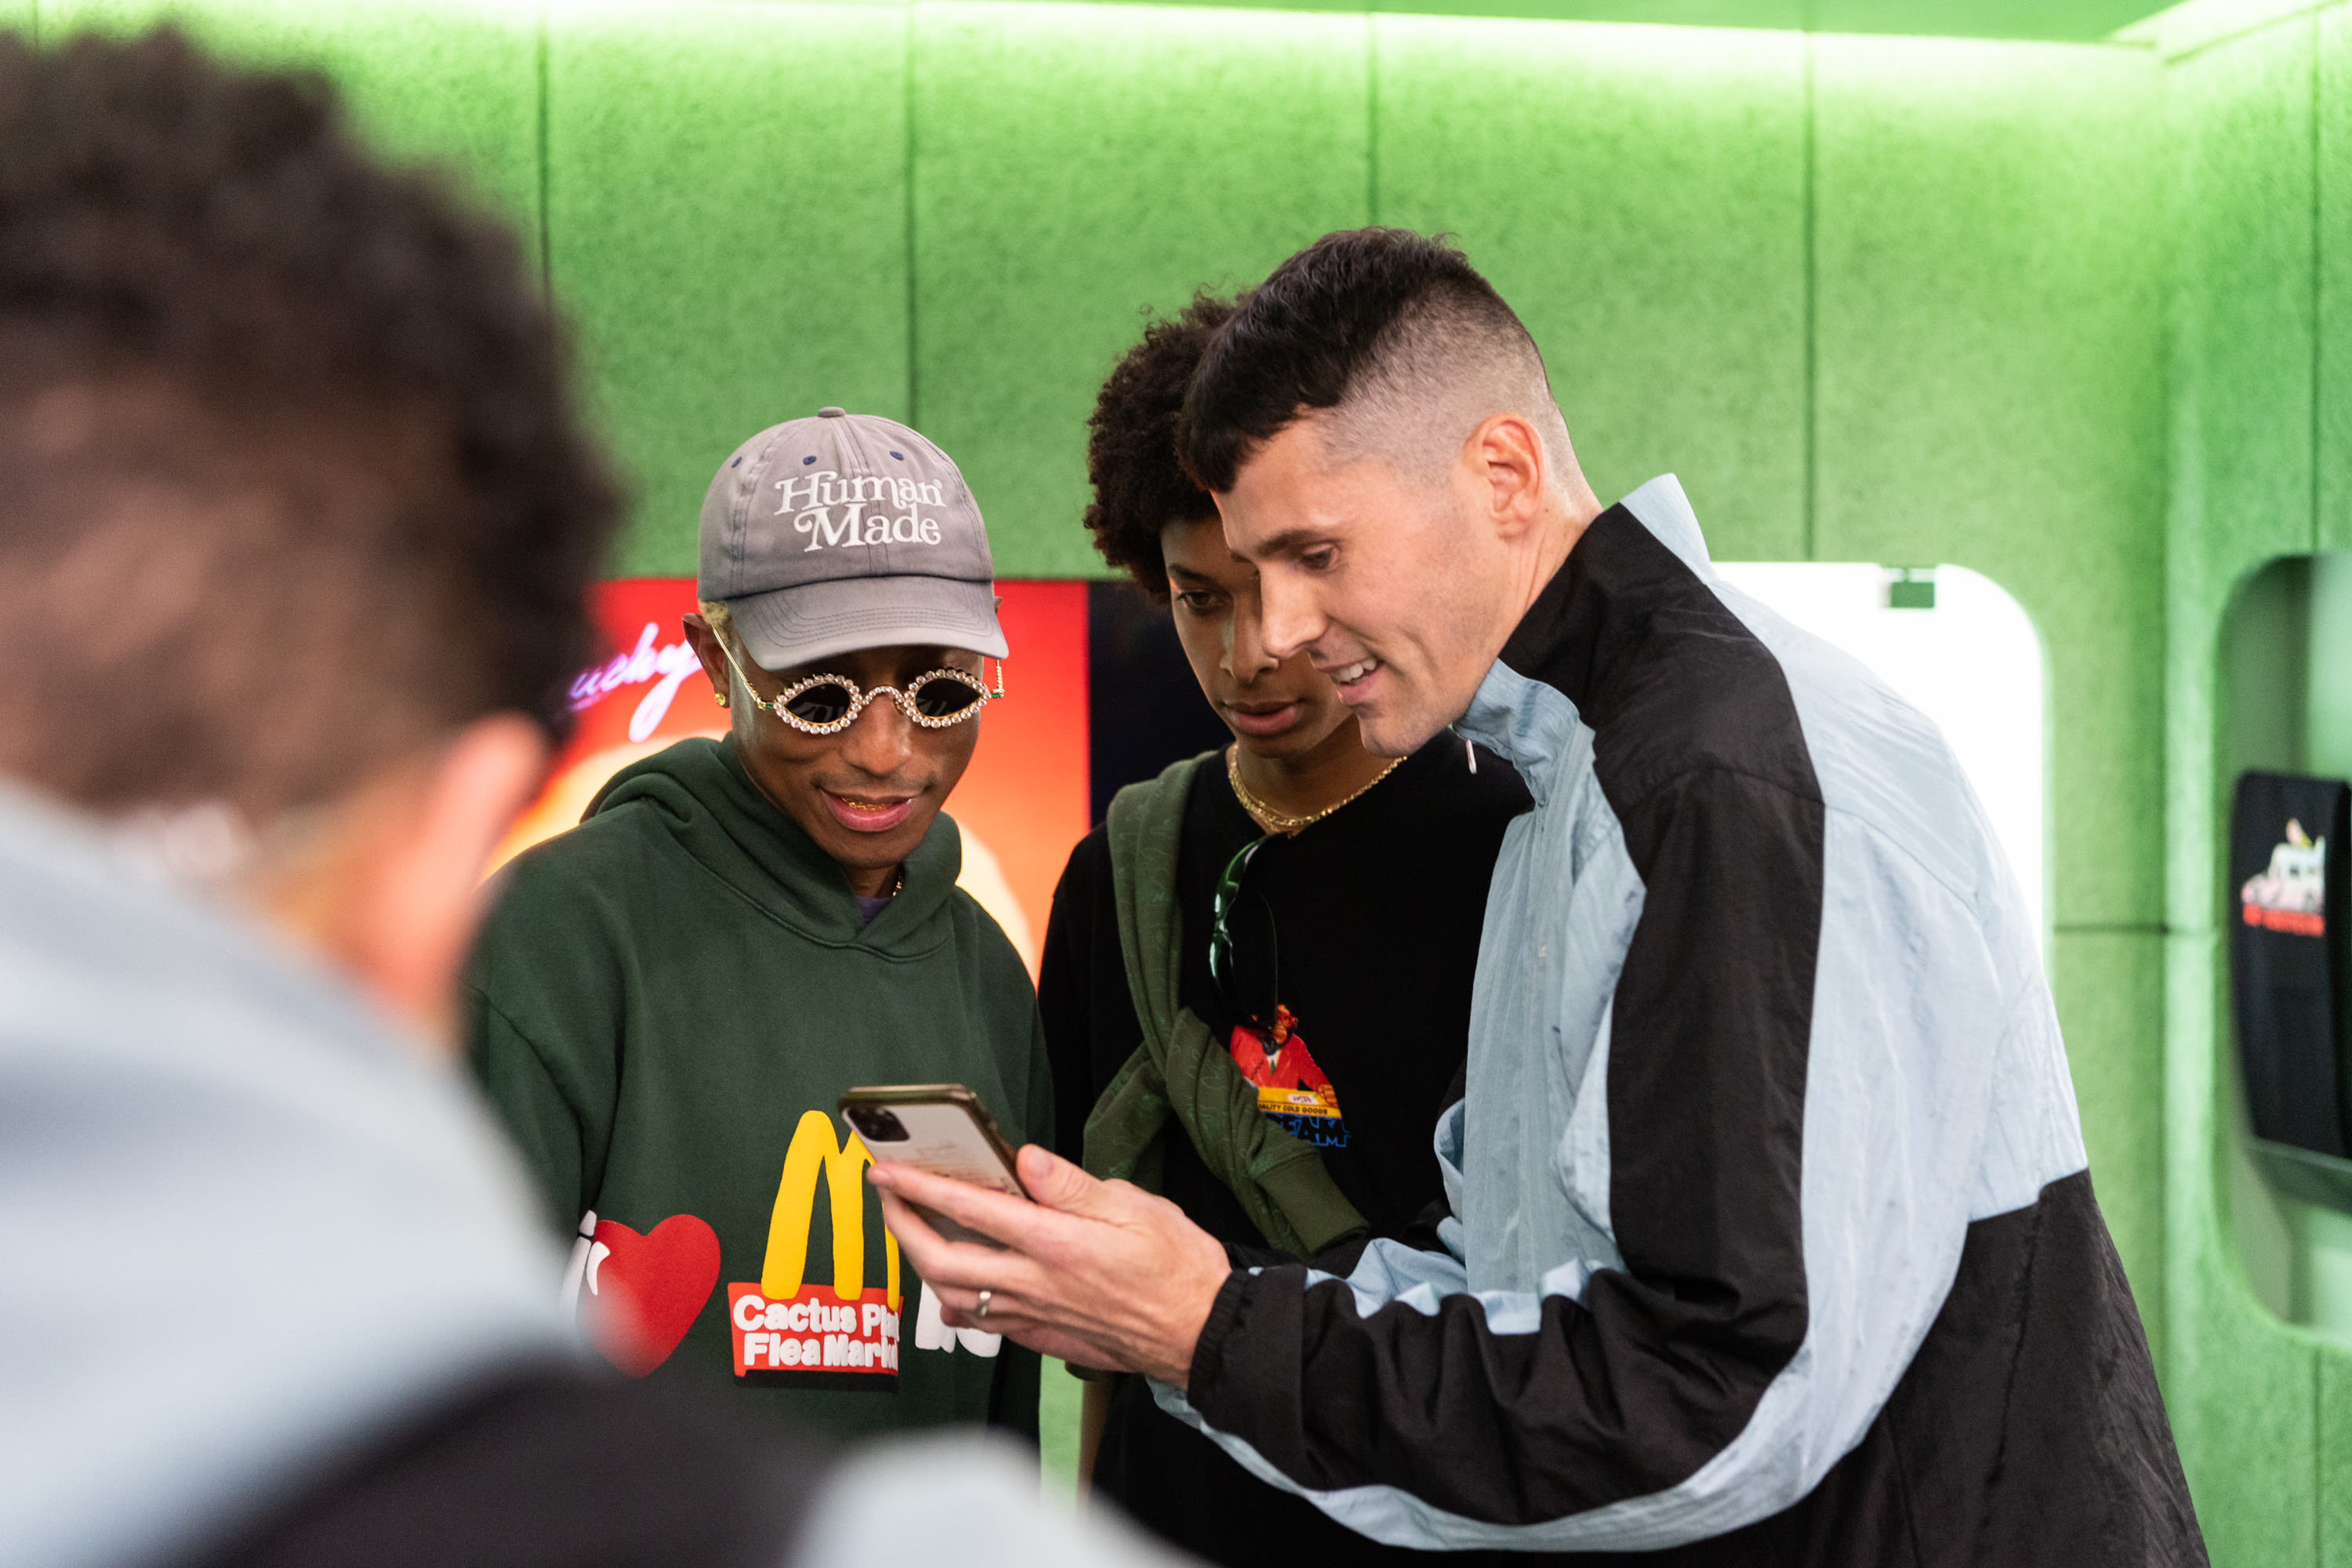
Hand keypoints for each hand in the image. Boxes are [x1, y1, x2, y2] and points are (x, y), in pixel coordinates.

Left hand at [867, 1145, 1230, 1388]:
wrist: (1202, 1333)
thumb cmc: (1178, 1267)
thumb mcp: (1135, 1207)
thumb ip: (1072, 1185)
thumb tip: (1025, 1159)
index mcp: (1055, 1242)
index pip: (969, 1210)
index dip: (919, 1189)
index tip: (886, 1172)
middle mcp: (1035, 1283)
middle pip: (941, 1261)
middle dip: (900, 1228)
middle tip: (886, 1199)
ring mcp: (1036, 1315)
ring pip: (954, 1298)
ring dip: (923, 1265)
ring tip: (914, 1235)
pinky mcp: (1045, 1337)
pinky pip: (985, 1325)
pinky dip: (958, 1305)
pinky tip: (956, 1292)